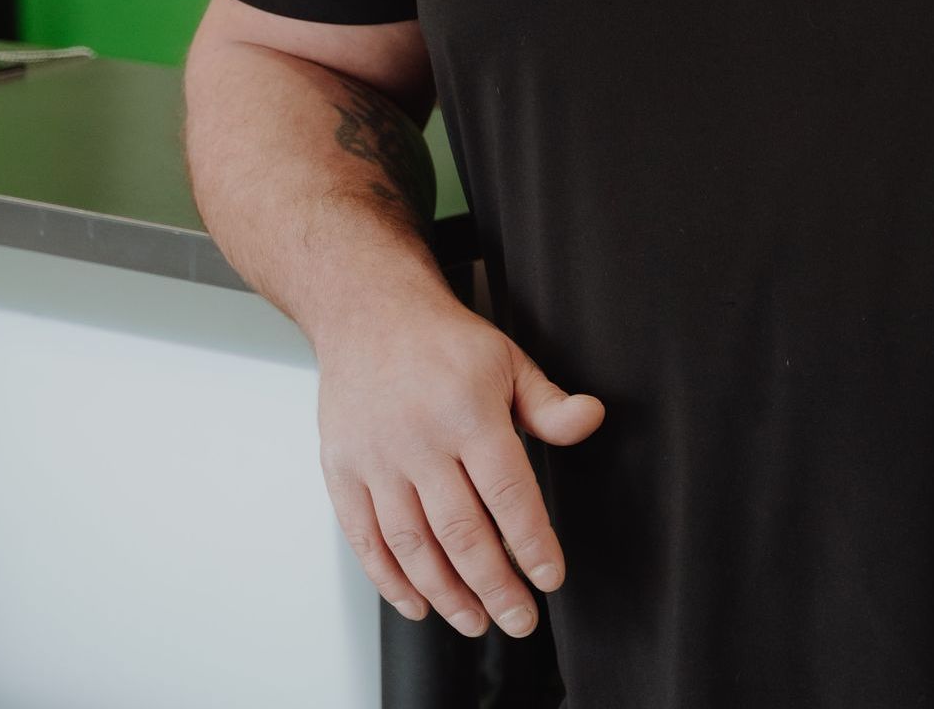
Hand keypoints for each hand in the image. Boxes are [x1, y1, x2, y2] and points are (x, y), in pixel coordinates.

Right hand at [315, 298, 606, 637]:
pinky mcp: (342, 472)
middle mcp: (420, 441)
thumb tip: (591, 419)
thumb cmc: (443, 341)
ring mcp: (376, 460)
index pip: (509, 493)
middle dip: (496, 586)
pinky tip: (420, 602)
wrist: (369, 313)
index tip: (550, 578)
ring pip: (413, 546)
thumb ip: (548, 403)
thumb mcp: (508, 359)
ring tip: (477, 619)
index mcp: (469, 412)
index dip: (532, 543)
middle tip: (519, 619)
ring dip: (448, 593)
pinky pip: (366, 540)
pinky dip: (392, 580)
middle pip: (462, 532)